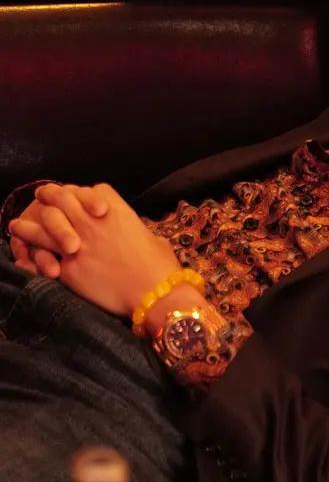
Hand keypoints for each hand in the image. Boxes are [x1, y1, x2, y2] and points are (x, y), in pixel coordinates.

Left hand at [8, 182, 179, 317]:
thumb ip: (133, 230)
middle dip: (49, 197)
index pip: (89, 191)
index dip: (79, 193)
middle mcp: (91, 221)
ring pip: (45, 226)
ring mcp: (76, 243)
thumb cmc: (158, 263)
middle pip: (62, 199)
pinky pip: (43, 259)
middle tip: (39, 197)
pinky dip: (32, 258)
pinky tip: (23, 259)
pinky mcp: (68, 269)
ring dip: (29, 225)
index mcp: (114, 209)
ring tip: (17, 225)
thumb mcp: (149, 235)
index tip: (72, 194)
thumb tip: (133, 234)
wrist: (151, 290)